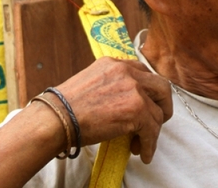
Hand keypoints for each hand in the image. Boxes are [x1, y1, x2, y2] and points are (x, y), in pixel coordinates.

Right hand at [51, 57, 172, 162]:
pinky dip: (149, 145)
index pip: (142, 72)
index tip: (145, 105)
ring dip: (152, 131)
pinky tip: (142, 153)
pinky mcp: (136, 109)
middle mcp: (126, 71)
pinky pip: (152, 130)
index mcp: (113, 64)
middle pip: (161, 86)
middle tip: (155, 121)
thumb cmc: (65, 108)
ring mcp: (133, 89)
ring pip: (158, 111)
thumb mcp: (91, 83)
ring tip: (139, 144)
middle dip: (162, 106)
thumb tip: (123, 103)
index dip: (147, 92)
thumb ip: (110, 86)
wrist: (56, 118)